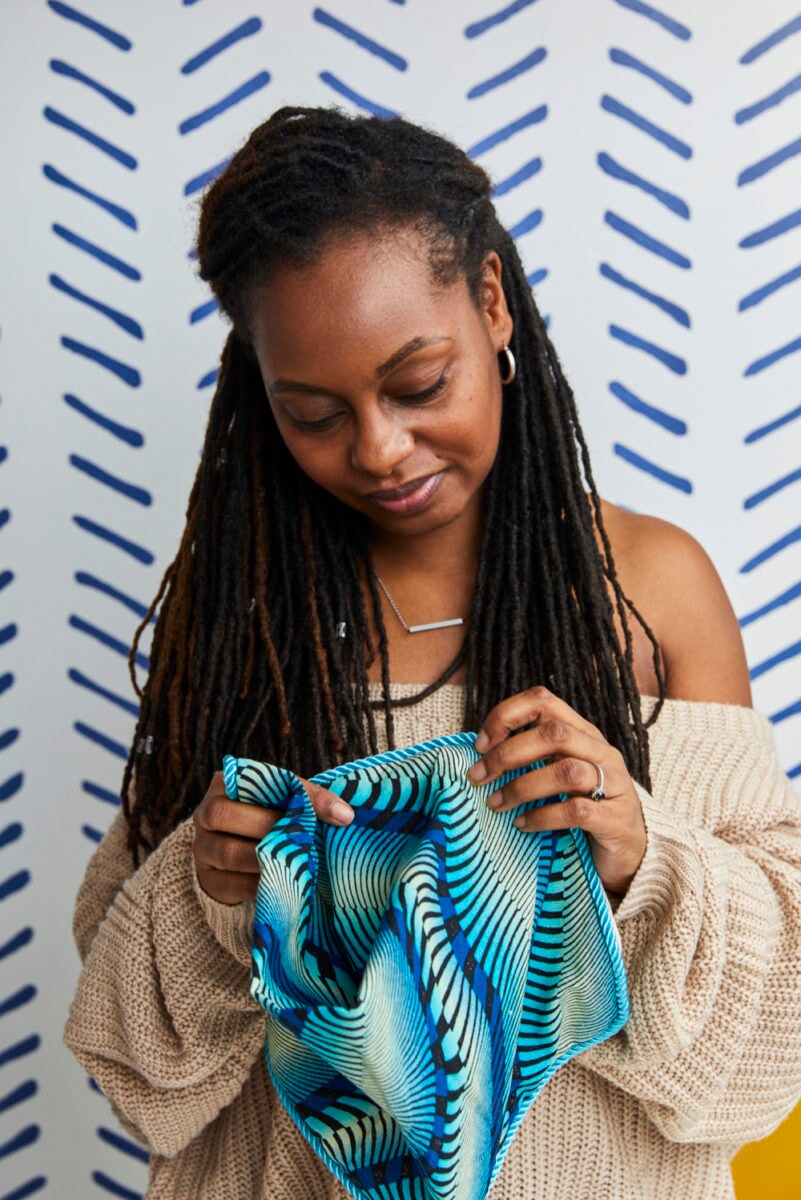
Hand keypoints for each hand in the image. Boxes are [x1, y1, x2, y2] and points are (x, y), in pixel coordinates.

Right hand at [192, 770, 353, 905]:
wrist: (230, 855)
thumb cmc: (263, 820)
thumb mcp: (280, 803)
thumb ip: (303, 800)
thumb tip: (346, 815)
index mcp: (227, 783)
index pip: (262, 780)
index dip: (302, 794)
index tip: (342, 814)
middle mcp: (206, 812)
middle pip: (228, 814)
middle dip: (273, 826)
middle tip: (309, 840)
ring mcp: (202, 848)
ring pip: (230, 852)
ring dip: (268, 858)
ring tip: (301, 864)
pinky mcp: (208, 880)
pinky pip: (233, 884)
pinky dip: (261, 885)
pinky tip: (285, 884)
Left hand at [468, 686, 645, 898]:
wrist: (632, 851)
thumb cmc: (585, 807)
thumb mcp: (559, 775)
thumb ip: (533, 758)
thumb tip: (481, 755)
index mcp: (582, 733)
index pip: (543, 701)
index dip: (507, 715)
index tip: (480, 745)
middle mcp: (600, 751)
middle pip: (553, 734)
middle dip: (507, 754)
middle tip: (477, 777)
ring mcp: (614, 783)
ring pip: (565, 771)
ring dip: (522, 787)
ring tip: (496, 804)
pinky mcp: (616, 818)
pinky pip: (576, 811)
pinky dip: (542, 817)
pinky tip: (523, 824)